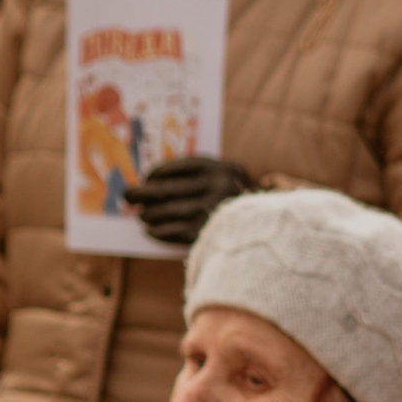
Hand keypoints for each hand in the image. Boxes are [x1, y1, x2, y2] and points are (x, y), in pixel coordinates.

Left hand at [123, 156, 254, 244]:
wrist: (274, 235)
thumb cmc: (244, 208)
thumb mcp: (231, 183)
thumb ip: (202, 178)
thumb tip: (153, 185)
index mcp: (225, 168)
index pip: (180, 166)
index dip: (158, 173)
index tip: (146, 179)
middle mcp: (220, 186)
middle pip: (169, 188)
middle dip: (143, 193)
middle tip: (127, 196)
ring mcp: (216, 210)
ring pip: (169, 210)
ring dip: (150, 215)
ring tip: (142, 217)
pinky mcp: (210, 233)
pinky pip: (175, 232)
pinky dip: (159, 232)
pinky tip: (151, 232)